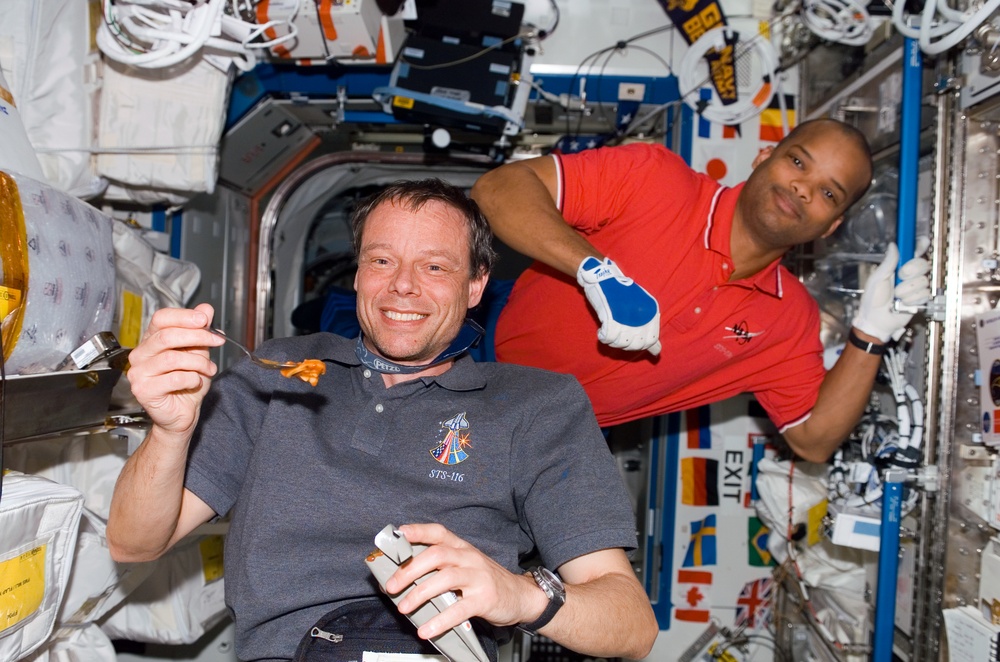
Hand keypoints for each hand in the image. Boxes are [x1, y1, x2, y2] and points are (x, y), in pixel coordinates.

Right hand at [126, 303, 224, 437]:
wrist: (182, 413)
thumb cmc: (187, 383)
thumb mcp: (198, 352)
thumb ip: (200, 331)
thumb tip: (206, 309)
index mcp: (151, 340)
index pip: (161, 318)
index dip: (184, 316)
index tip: (205, 320)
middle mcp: (141, 354)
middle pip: (167, 336)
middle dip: (197, 336)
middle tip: (217, 341)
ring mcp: (139, 372)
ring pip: (172, 358)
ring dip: (198, 362)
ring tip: (210, 369)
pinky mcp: (143, 390)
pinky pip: (174, 378)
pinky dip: (192, 379)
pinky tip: (195, 382)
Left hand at [384, 523, 540, 639]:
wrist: (521, 595)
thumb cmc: (486, 581)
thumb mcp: (465, 565)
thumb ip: (441, 566)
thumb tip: (404, 576)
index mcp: (462, 548)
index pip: (438, 533)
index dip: (418, 531)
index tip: (398, 535)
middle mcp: (469, 558)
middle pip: (436, 555)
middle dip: (409, 570)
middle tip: (391, 586)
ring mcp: (478, 577)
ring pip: (444, 579)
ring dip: (419, 594)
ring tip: (403, 607)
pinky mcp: (484, 599)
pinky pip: (458, 609)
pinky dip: (439, 621)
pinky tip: (426, 629)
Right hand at [576, 257, 660, 353]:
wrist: (604, 278)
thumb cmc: (622, 294)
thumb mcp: (642, 309)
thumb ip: (650, 330)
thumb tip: (657, 353)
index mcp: (651, 311)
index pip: (651, 340)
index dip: (640, 344)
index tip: (630, 339)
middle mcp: (641, 315)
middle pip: (636, 345)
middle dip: (626, 344)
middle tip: (618, 334)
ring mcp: (626, 316)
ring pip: (621, 343)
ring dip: (613, 341)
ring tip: (610, 331)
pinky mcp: (609, 316)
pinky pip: (608, 338)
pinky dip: (603, 337)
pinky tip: (602, 330)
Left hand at [853, 241, 931, 341]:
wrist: (876, 320)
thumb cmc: (872, 299)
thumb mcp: (877, 279)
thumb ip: (888, 262)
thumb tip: (893, 244)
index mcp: (897, 267)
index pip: (913, 252)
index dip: (919, 245)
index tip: (922, 241)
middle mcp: (909, 275)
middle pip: (923, 264)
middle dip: (911, 271)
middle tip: (900, 277)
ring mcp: (915, 287)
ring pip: (923, 281)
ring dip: (907, 290)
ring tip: (896, 296)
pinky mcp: (920, 299)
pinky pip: (924, 294)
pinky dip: (911, 299)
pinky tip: (903, 303)